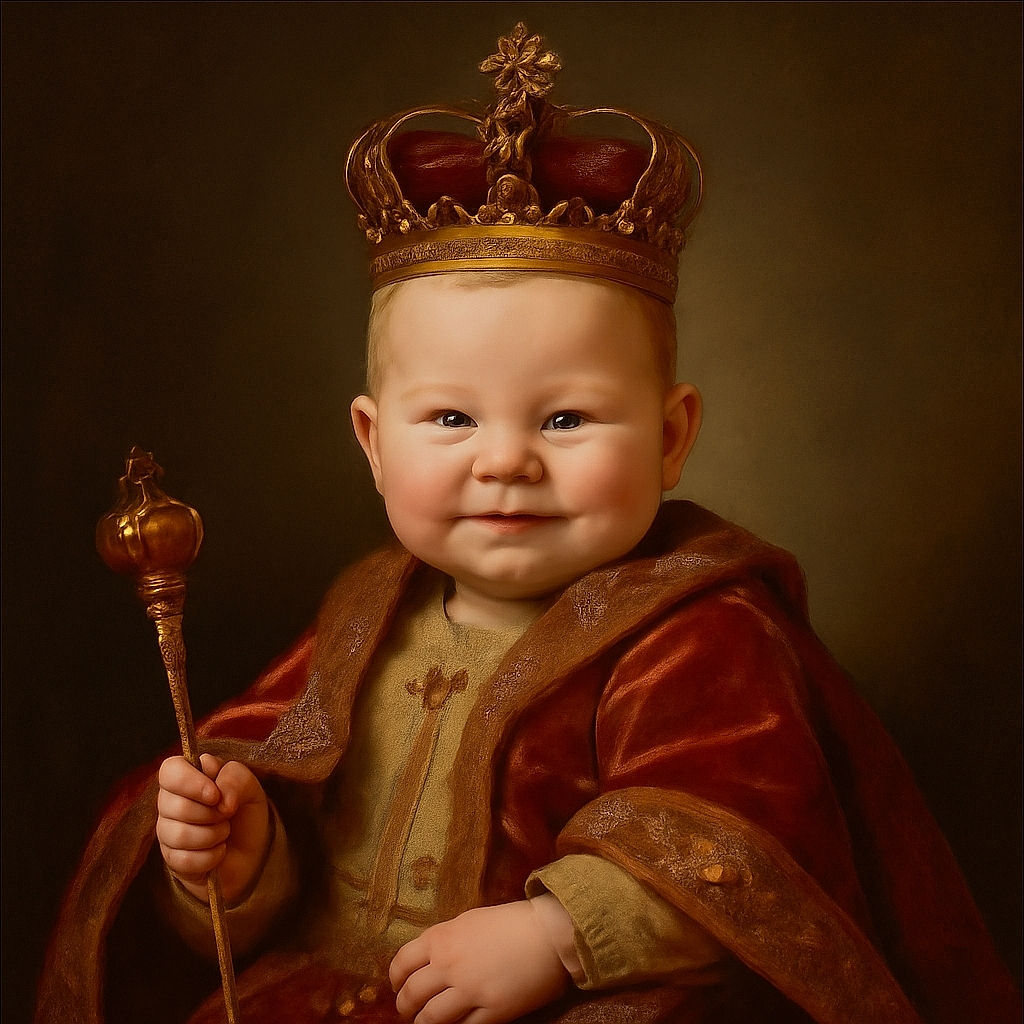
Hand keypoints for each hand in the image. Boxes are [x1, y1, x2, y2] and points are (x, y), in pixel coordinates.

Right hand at [156, 753, 269, 905]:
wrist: (252, 847)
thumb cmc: (244, 809)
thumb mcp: (249, 786)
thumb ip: (235, 779)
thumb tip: (219, 798)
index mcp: (185, 776)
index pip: (170, 770)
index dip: (191, 782)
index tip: (215, 795)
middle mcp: (169, 802)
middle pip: (176, 806)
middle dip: (212, 814)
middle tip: (227, 814)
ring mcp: (167, 832)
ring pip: (180, 835)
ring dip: (214, 835)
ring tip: (224, 831)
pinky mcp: (171, 859)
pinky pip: (185, 860)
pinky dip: (211, 856)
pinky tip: (219, 850)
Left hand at [390, 900, 570, 1023]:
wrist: (550, 932)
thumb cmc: (511, 922)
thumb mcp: (470, 920)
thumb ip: (446, 940)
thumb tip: (428, 959)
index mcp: (442, 938)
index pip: (401, 963)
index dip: (395, 980)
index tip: (397, 986)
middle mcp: (449, 965)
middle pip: (411, 995)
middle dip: (406, 1007)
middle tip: (410, 1010)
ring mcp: (469, 990)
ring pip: (430, 1019)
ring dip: (424, 1023)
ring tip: (427, 1023)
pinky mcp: (492, 1012)